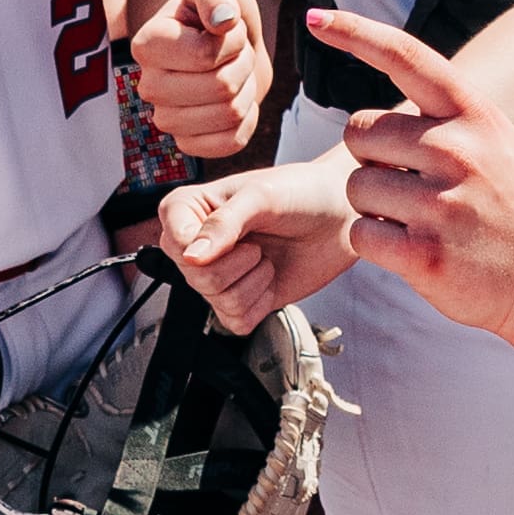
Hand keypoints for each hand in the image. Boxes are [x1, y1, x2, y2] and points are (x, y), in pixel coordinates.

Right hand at [121, 0, 277, 156]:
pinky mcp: (189, 144)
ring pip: (230, 114)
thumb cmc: (217, 10)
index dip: (232, 40)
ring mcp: (167, 120)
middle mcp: (149, 87)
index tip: (228, 28)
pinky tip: (238, 98)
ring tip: (235, 70)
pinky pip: (232, 142)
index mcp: (146, 45)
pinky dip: (248, 119)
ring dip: (246, 88)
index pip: (205, 55)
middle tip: (235, 51)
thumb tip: (223, 20)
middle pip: (221, 87)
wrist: (227, 43)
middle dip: (243, 64)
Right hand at [151, 157, 363, 333]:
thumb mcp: (261, 196)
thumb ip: (224, 224)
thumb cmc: (301, 192)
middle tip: (258, 242)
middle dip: (238, 262)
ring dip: (254, 281)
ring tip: (267, 255)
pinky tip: (270, 278)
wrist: (340, 216)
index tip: (235, 234)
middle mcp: (197, 245)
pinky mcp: (240, 302)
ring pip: (217, 301)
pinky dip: (261, 303)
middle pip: (196, 277)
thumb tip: (191, 258)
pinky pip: (236, 322)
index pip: (174, 241)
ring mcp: (218, 276)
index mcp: (189, 210)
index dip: (203, 247)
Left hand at [300, 9, 513, 336]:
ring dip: (373, 209)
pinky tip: (415, 252)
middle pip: (360, 133)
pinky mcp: (426, 254)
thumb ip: (445, 125)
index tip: (315, 18)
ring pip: (356, 188)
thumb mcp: (498, 148)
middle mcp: (459, 150)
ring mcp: (443, 204)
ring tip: (421, 224)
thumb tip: (371, 124)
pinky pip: (360, 235)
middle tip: (409, 188)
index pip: (405, 57)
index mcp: (476, 116)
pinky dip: (375, 246)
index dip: (355, 33)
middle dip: (370, 161)